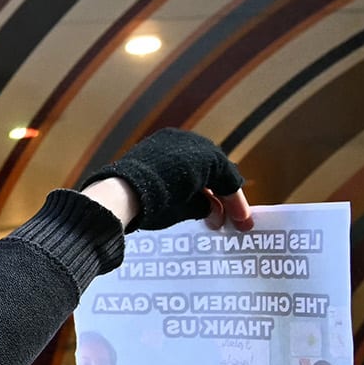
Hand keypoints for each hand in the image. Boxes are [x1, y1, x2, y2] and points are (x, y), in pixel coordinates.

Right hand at [79, 128, 251, 232]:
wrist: (124, 192)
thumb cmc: (136, 200)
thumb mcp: (165, 201)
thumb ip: (190, 203)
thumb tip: (213, 213)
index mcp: (162, 149)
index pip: (192, 173)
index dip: (205, 195)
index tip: (212, 214)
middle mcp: (181, 142)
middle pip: (210, 173)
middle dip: (221, 198)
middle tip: (231, 220)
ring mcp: (195, 147)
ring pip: (221, 176)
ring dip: (230, 201)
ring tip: (238, 222)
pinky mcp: (210, 158)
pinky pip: (228, 181)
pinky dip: (234, 200)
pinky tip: (239, 217)